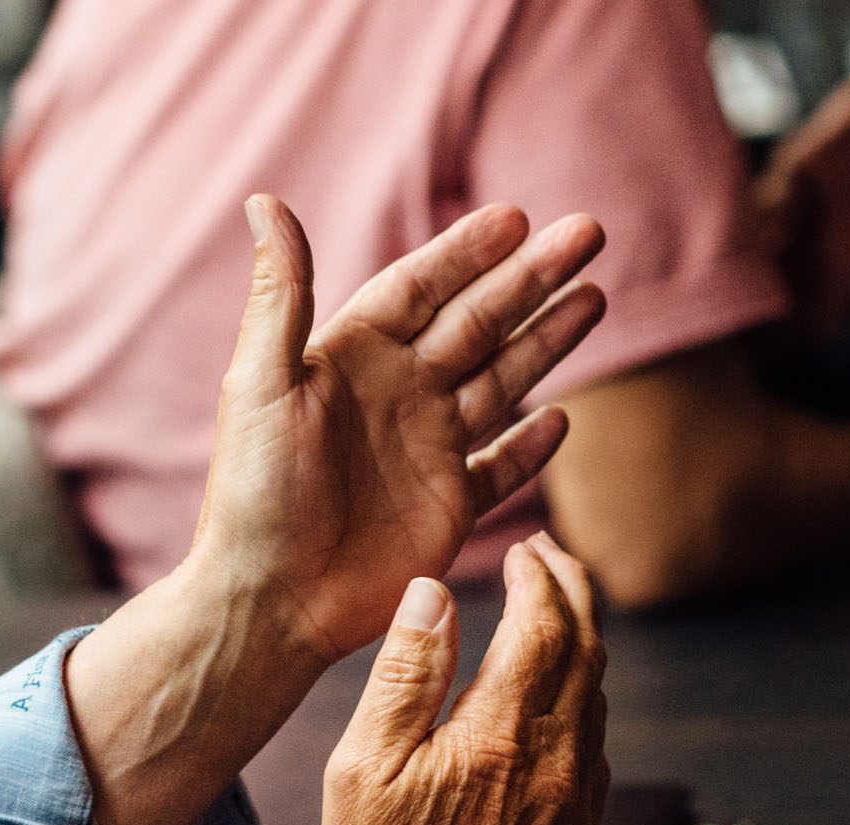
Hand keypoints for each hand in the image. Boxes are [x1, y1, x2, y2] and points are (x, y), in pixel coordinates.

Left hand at [185, 197, 605, 668]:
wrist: (269, 599)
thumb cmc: (254, 494)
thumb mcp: (260, 384)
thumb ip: (280, 295)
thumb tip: (264, 200)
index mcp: (350, 358)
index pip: (420, 288)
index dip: (467, 252)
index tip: (516, 216)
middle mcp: (395, 396)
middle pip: (478, 322)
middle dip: (532, 279)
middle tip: (589, 233)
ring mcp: (425, 450)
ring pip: (501, 382)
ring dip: (548, 341)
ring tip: (596, 298)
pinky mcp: (447, 508)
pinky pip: (499, 468)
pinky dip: (531, 445)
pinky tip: (562, 417)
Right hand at [315, 534, 607, 824]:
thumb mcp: (363, 767)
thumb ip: (405, 675)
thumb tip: (434, 594)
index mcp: (500, 736)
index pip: (542, 625)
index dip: (537, 575)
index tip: (522, 547)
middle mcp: (555, 763)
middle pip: (587, 649)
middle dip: (572, 591)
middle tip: (549, 555)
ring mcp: (575, 801)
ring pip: (597, 696)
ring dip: (581, 641)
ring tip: (551, 611)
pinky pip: (593, 746)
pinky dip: (580, 698)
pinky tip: (550, 696)